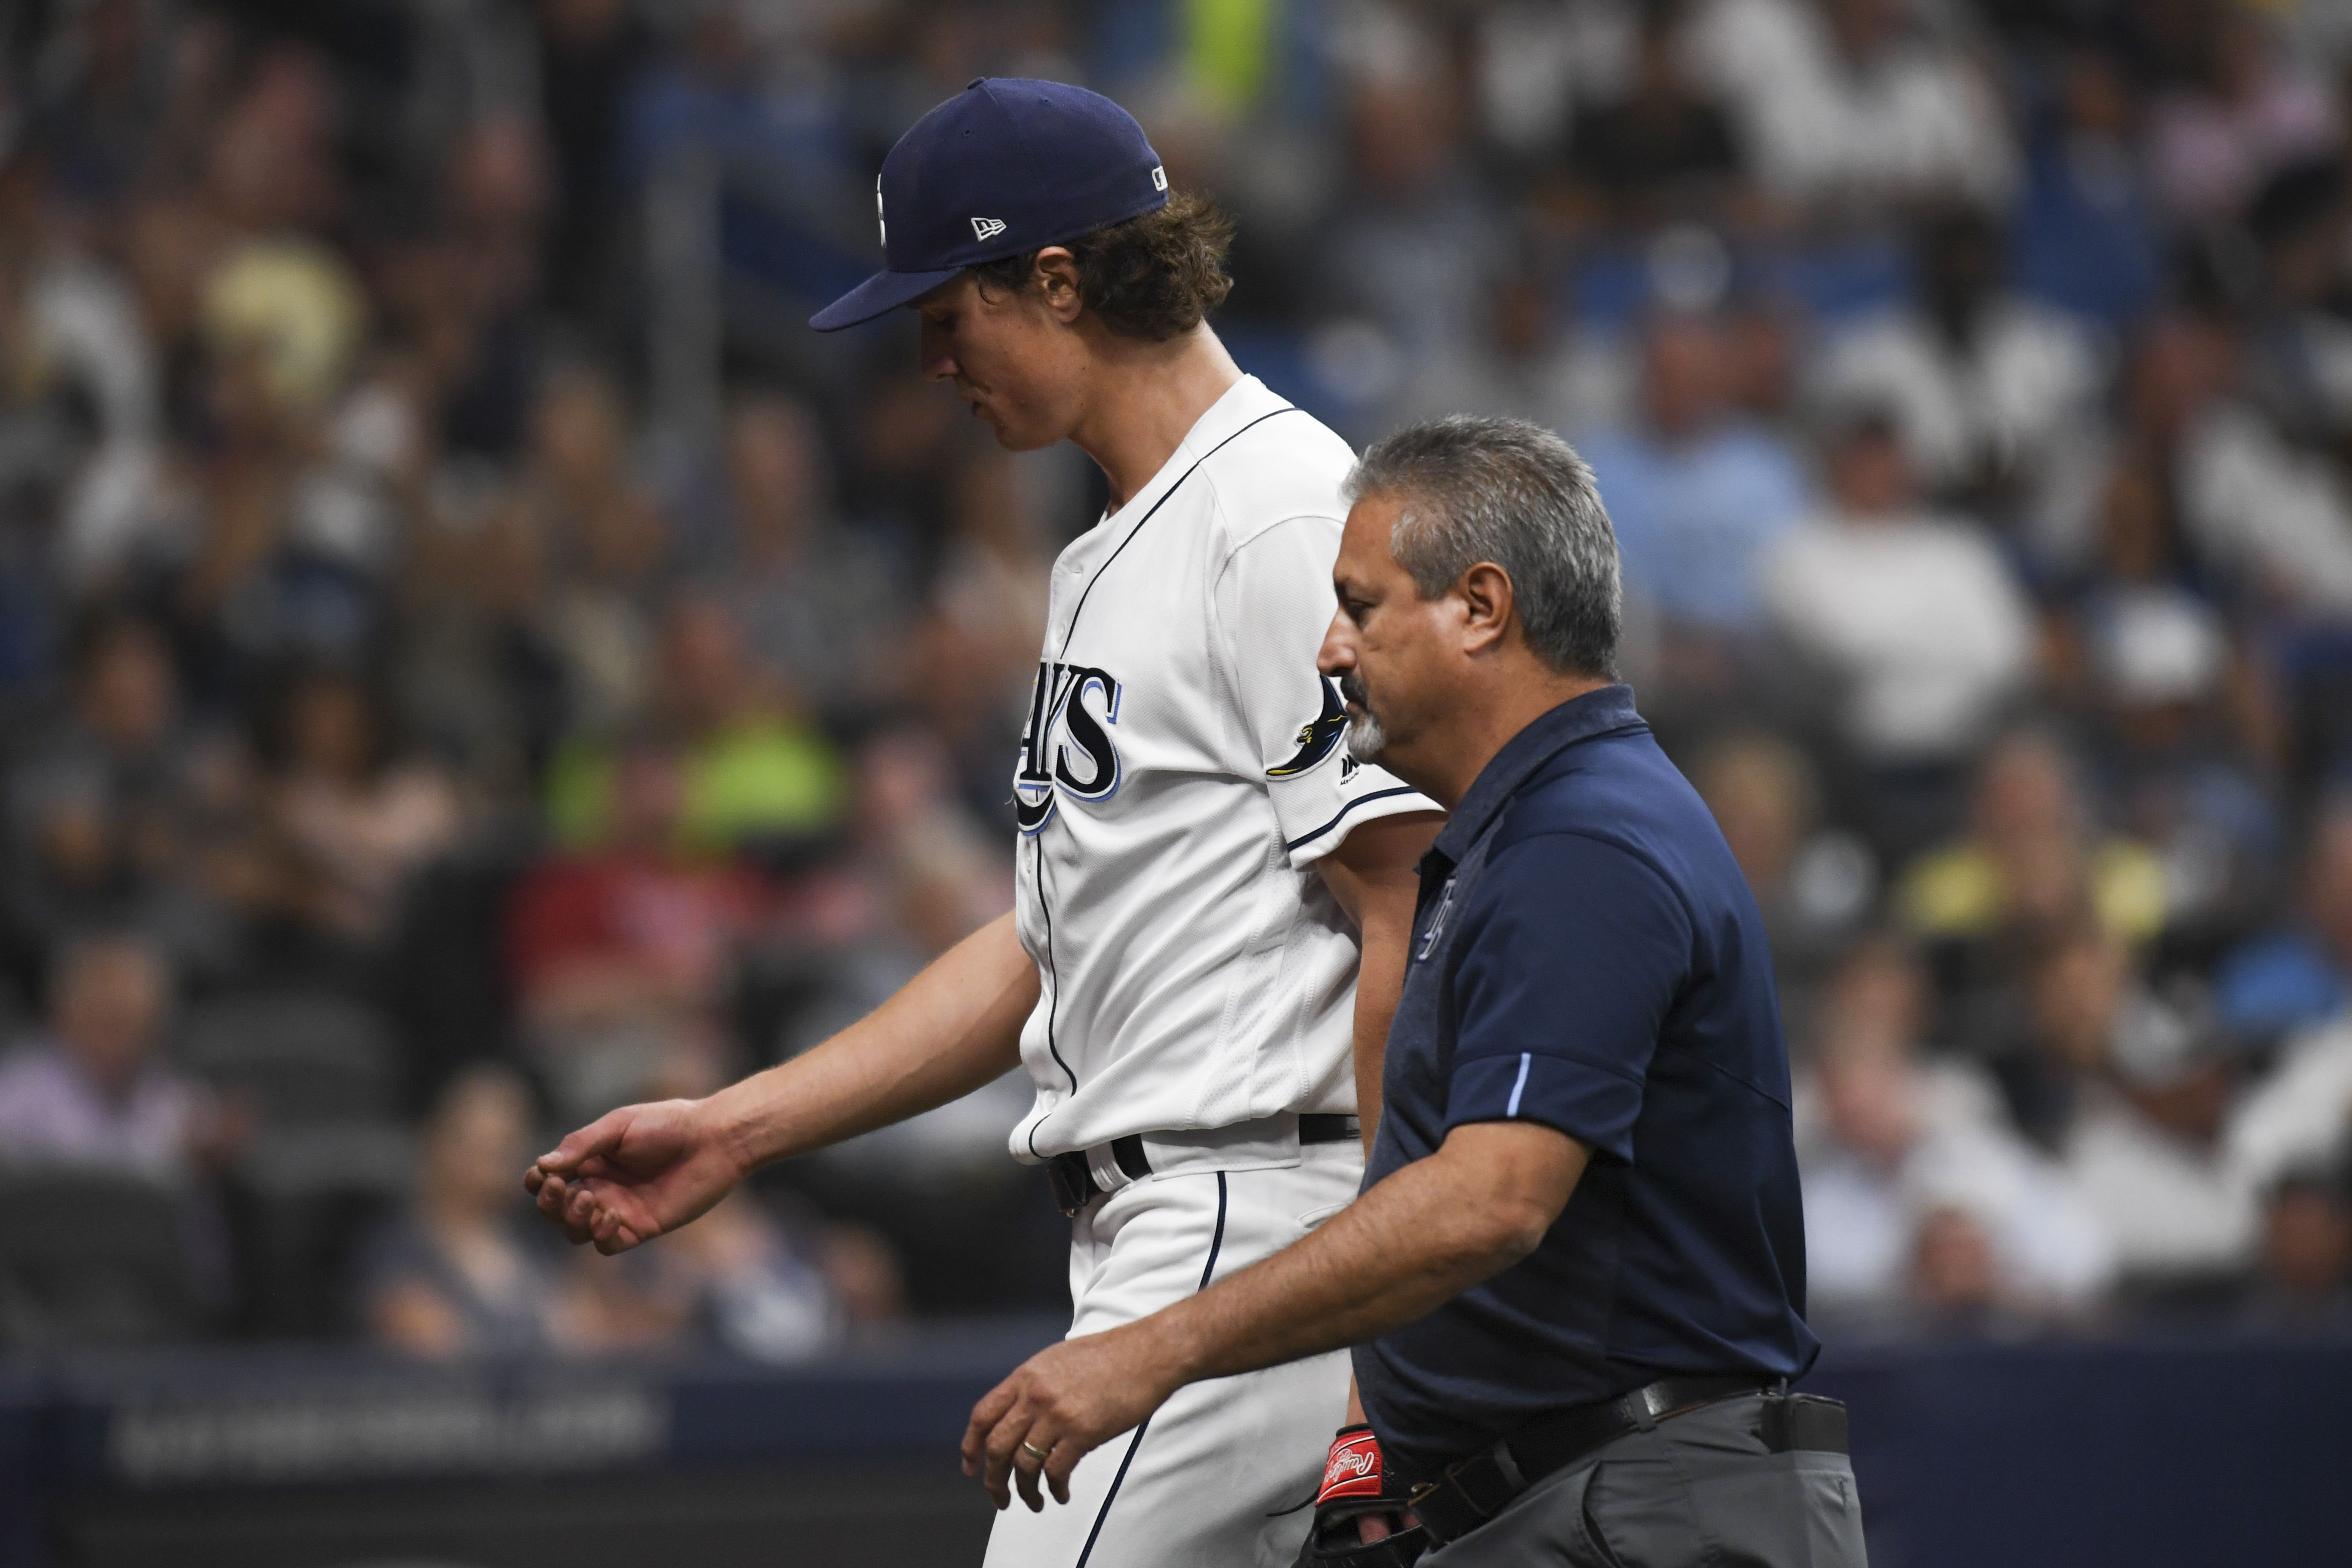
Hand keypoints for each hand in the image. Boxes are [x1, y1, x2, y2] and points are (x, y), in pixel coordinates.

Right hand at [523, 1098, 744, 1254]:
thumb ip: (582, 1145)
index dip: (538, 1182)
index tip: (542, 1175)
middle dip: (550, 1204)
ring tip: (590, 1198)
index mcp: (591, 1161)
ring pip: (577, 1231)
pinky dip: (601, 1235)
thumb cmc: (668, 1124)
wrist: (713, 1140)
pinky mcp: (641, 1227)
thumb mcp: (619, 1126)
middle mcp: (600, 1187)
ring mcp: (619, 1210)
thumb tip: (542, 1165)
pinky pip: (607, 1244)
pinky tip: (611, 1216)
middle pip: (556, 1210)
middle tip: (560, 1188)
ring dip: (573, 1219)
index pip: (549, 1180)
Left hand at [961, 1323, 1183, 1511]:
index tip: (971, 1467)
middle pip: (997, 1446)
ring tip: (1033, 1502)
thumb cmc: (1110, 1355)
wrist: (1149, 1353)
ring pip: (1024, 1464)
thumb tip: (1019, 1416)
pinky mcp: (1083, 1432)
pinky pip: (1056, 1471)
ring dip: (1025, 1491)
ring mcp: (1058, 1414)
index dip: (970, 1446)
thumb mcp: (1058, 1360)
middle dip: (994, 1480)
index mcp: (1026, 1376)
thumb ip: (1034, 1386)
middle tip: (1000, 1498)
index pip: (983, 1415)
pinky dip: (1054, 1488)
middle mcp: (1035, 1395)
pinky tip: (1061, 1493)